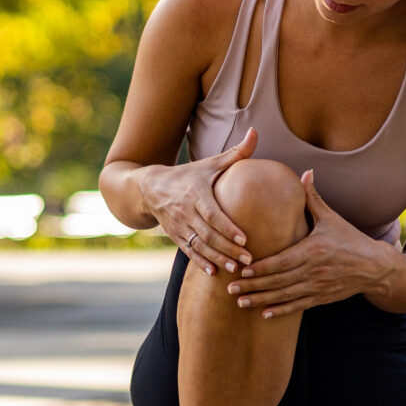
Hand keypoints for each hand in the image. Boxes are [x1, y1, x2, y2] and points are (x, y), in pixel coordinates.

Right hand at [138, 128, 257, 274]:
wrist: (150, 187)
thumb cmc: (188, 174)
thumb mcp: (209, 163)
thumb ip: (236, 153)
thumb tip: (256, 132)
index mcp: (195, 192)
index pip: (212, 213)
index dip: (227, 227)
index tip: (245, 238)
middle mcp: (184, 210)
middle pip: (207, 233)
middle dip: (227, 248)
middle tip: (248, 260)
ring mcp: (177, 225)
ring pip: (198, 245)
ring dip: (216, 258)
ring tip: (234, 269)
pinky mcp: (174, 235)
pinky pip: (187, 251)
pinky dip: (199, 262)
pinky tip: (213, 272)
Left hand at [227, 168, 394, 315]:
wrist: (375, 267)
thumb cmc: (350, 240)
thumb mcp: (331, 218)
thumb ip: (313, 198)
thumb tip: (305, 172)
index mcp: (313, 250)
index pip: (281, 261)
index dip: (261, 268)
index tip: (241, 270)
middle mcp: (313, 271)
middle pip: (278, 281)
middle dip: (253, 286)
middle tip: (230, 289)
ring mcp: (317, 287)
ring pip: (284, 296)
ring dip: (261, 300)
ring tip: (240, 303)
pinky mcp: (321, 298)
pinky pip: (297, 306)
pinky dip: (281, 310)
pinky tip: (264, 314)